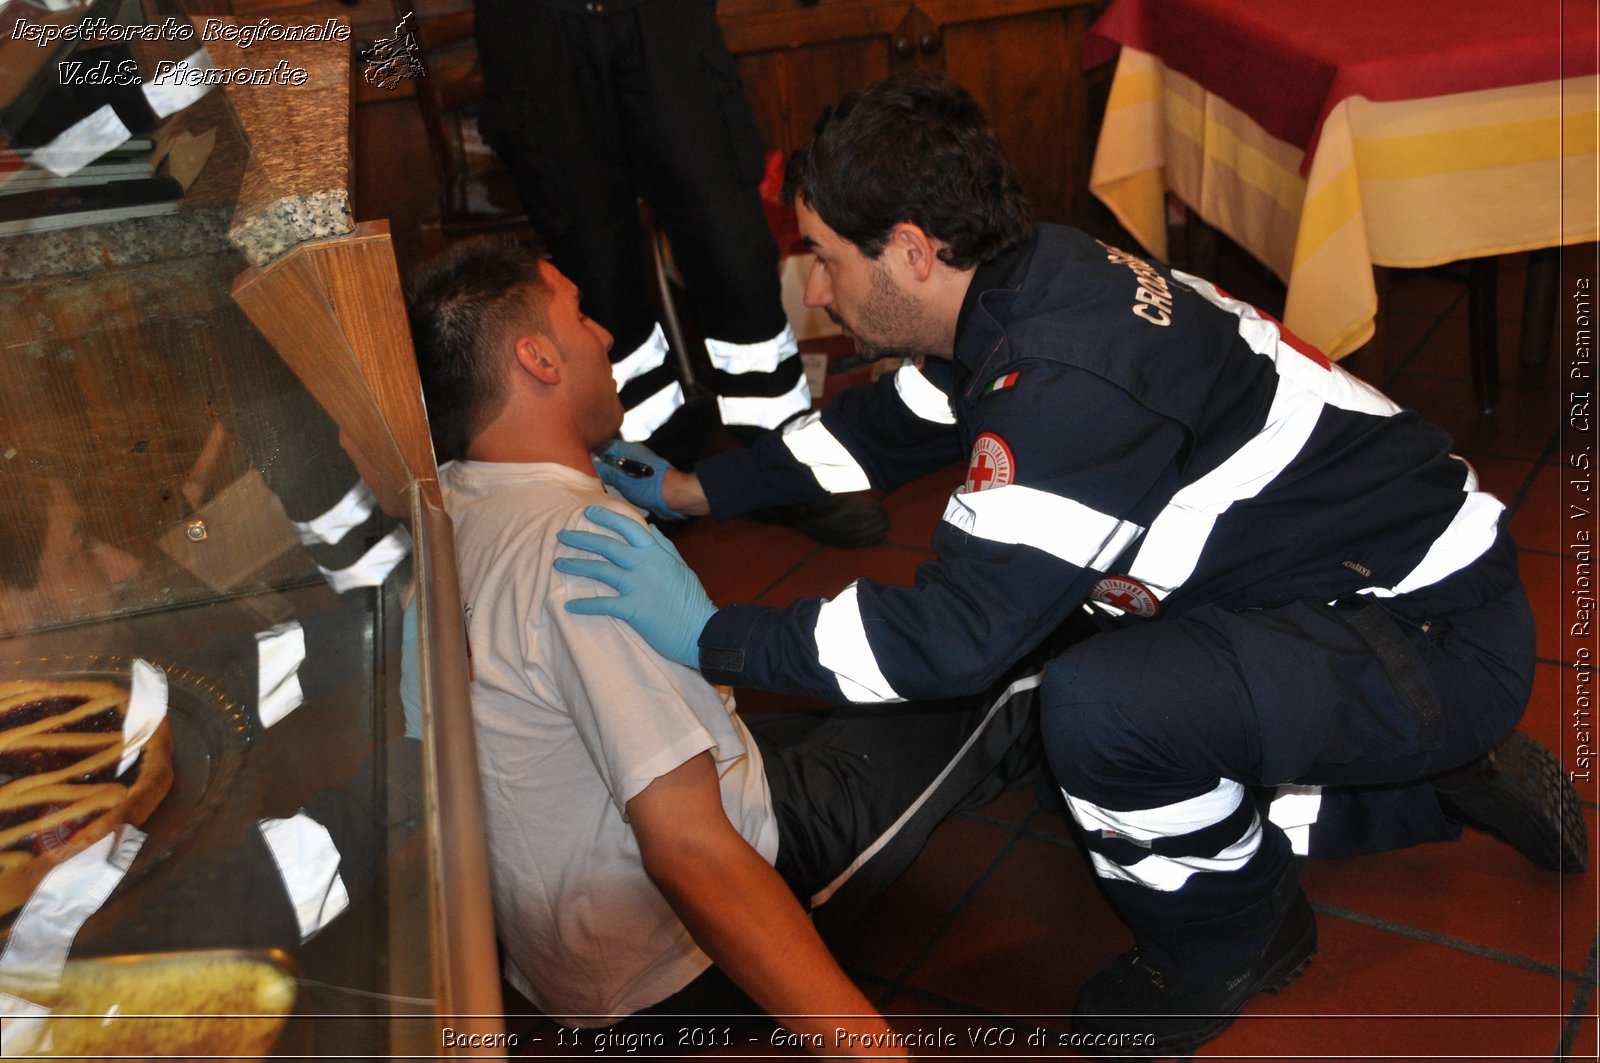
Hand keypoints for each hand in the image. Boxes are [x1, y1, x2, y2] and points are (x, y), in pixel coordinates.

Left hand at [554, 505, 714, 668]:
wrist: (702, 630)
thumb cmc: (692, 601)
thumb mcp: (682, 568)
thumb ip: (665, 547)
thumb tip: (651, 529)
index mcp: (657, 553)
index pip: (629, 527)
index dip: (607, 517)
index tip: (588, 512)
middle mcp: (645, 564)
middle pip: (608, 546)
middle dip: (582, 539)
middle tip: (561, 536)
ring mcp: (639, 586)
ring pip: (601, 570)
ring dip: (576, 566)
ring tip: (558, 564)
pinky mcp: (634, 609)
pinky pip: (603, 604)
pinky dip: (585, 605)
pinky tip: (569, 606)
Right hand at [592, 440, 684, 519]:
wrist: (675, 497)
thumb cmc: (650, 486)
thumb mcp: (622, 480)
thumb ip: (606, 472)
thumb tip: (593, 467)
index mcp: (629, 450)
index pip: (605, 446)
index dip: (593, 454)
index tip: (582, 465)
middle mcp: (633, 456)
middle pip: (610, 460)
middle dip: (600, 470)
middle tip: (590, 481)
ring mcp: (639, 468)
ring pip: (618, 472)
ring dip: (610, 481)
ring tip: (600, 490)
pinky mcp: (643, 481)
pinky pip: (626, 482)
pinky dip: (620, 488)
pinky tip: (614, 497)